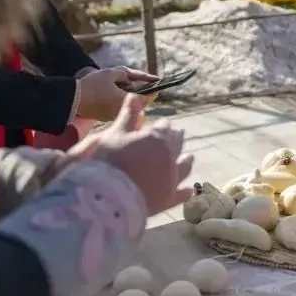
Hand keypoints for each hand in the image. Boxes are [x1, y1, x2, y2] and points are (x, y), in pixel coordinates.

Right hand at [70, 95, 193, 214]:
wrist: (106, 198)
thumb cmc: (107, 161)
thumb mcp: (115, 134)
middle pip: (177, 144)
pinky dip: (185, 191)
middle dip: (175, 139)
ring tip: (188, 158)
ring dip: (186, 161)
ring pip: (184, 167)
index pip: (165, 127)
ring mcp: (172, 179)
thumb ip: (128, 116)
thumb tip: (135, 95)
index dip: (162, 126)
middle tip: (176, 136)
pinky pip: (181, 194)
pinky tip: (189, 190)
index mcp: (158, 138)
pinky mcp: (168, 200)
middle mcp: (170, 157)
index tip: (159, 125)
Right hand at [77, 66, 157, 120]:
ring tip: (127, 85)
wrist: (70, 98)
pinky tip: (118, 92)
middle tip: (144, 82)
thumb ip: (133, 75)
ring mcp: (115, 117)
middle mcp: (123, 113)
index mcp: (126, 102)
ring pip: (132, 108)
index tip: (157, 81)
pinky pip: (122, 110)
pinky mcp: (108, 118)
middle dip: (144, 93)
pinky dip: (123, 101)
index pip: (148, 96)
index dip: (154, 88)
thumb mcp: (114, 73)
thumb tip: (150, 77)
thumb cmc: (92, 84)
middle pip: (141, 103)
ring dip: (134, 98)